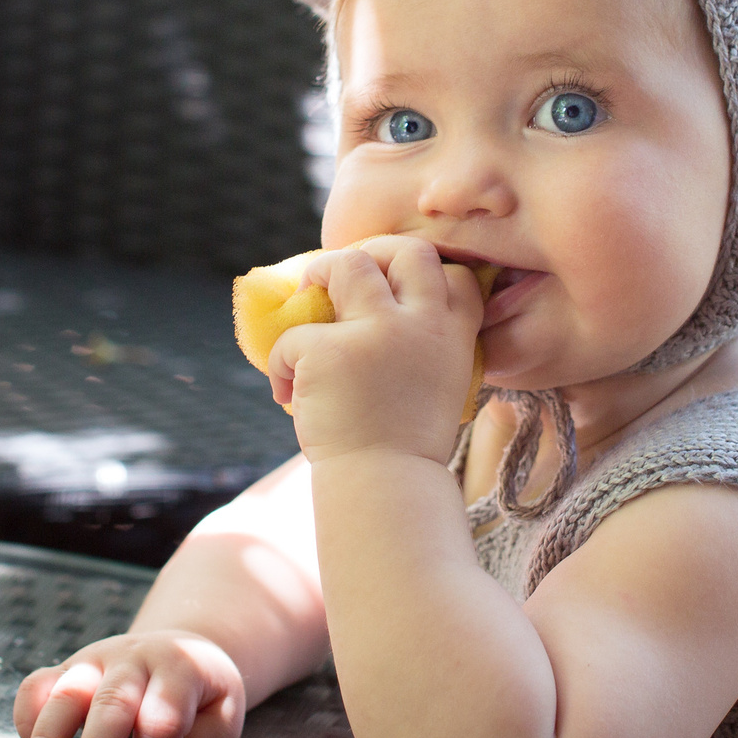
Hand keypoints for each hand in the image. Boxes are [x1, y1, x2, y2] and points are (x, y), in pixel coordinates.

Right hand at [13, 631, 245, 737]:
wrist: (178, 650)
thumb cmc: (201, 695)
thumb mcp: (225, 713)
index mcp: (179, 667)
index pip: (165, 711)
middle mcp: (132, 659)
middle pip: (111, 702)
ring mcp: (94, 662)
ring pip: (64, 694)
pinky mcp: (66, 670)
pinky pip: (36, 686)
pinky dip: (26, 718)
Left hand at [266, 236, 482, 465]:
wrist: (386, 487)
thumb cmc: (405, 446)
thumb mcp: (438, 386)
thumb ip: (423, 345)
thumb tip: (372, 311)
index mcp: (452, 336)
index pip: (457, 276)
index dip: (427, 273)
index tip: (398, 289)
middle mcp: (421, 324)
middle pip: (407, 251)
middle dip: (374, 252)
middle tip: (346, 277)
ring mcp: (376, 333)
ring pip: (346, 264)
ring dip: (320, 274)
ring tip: (308, 299)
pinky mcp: (330, 351)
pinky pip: (292, 335)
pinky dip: (280, 362)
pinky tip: (285, 392)